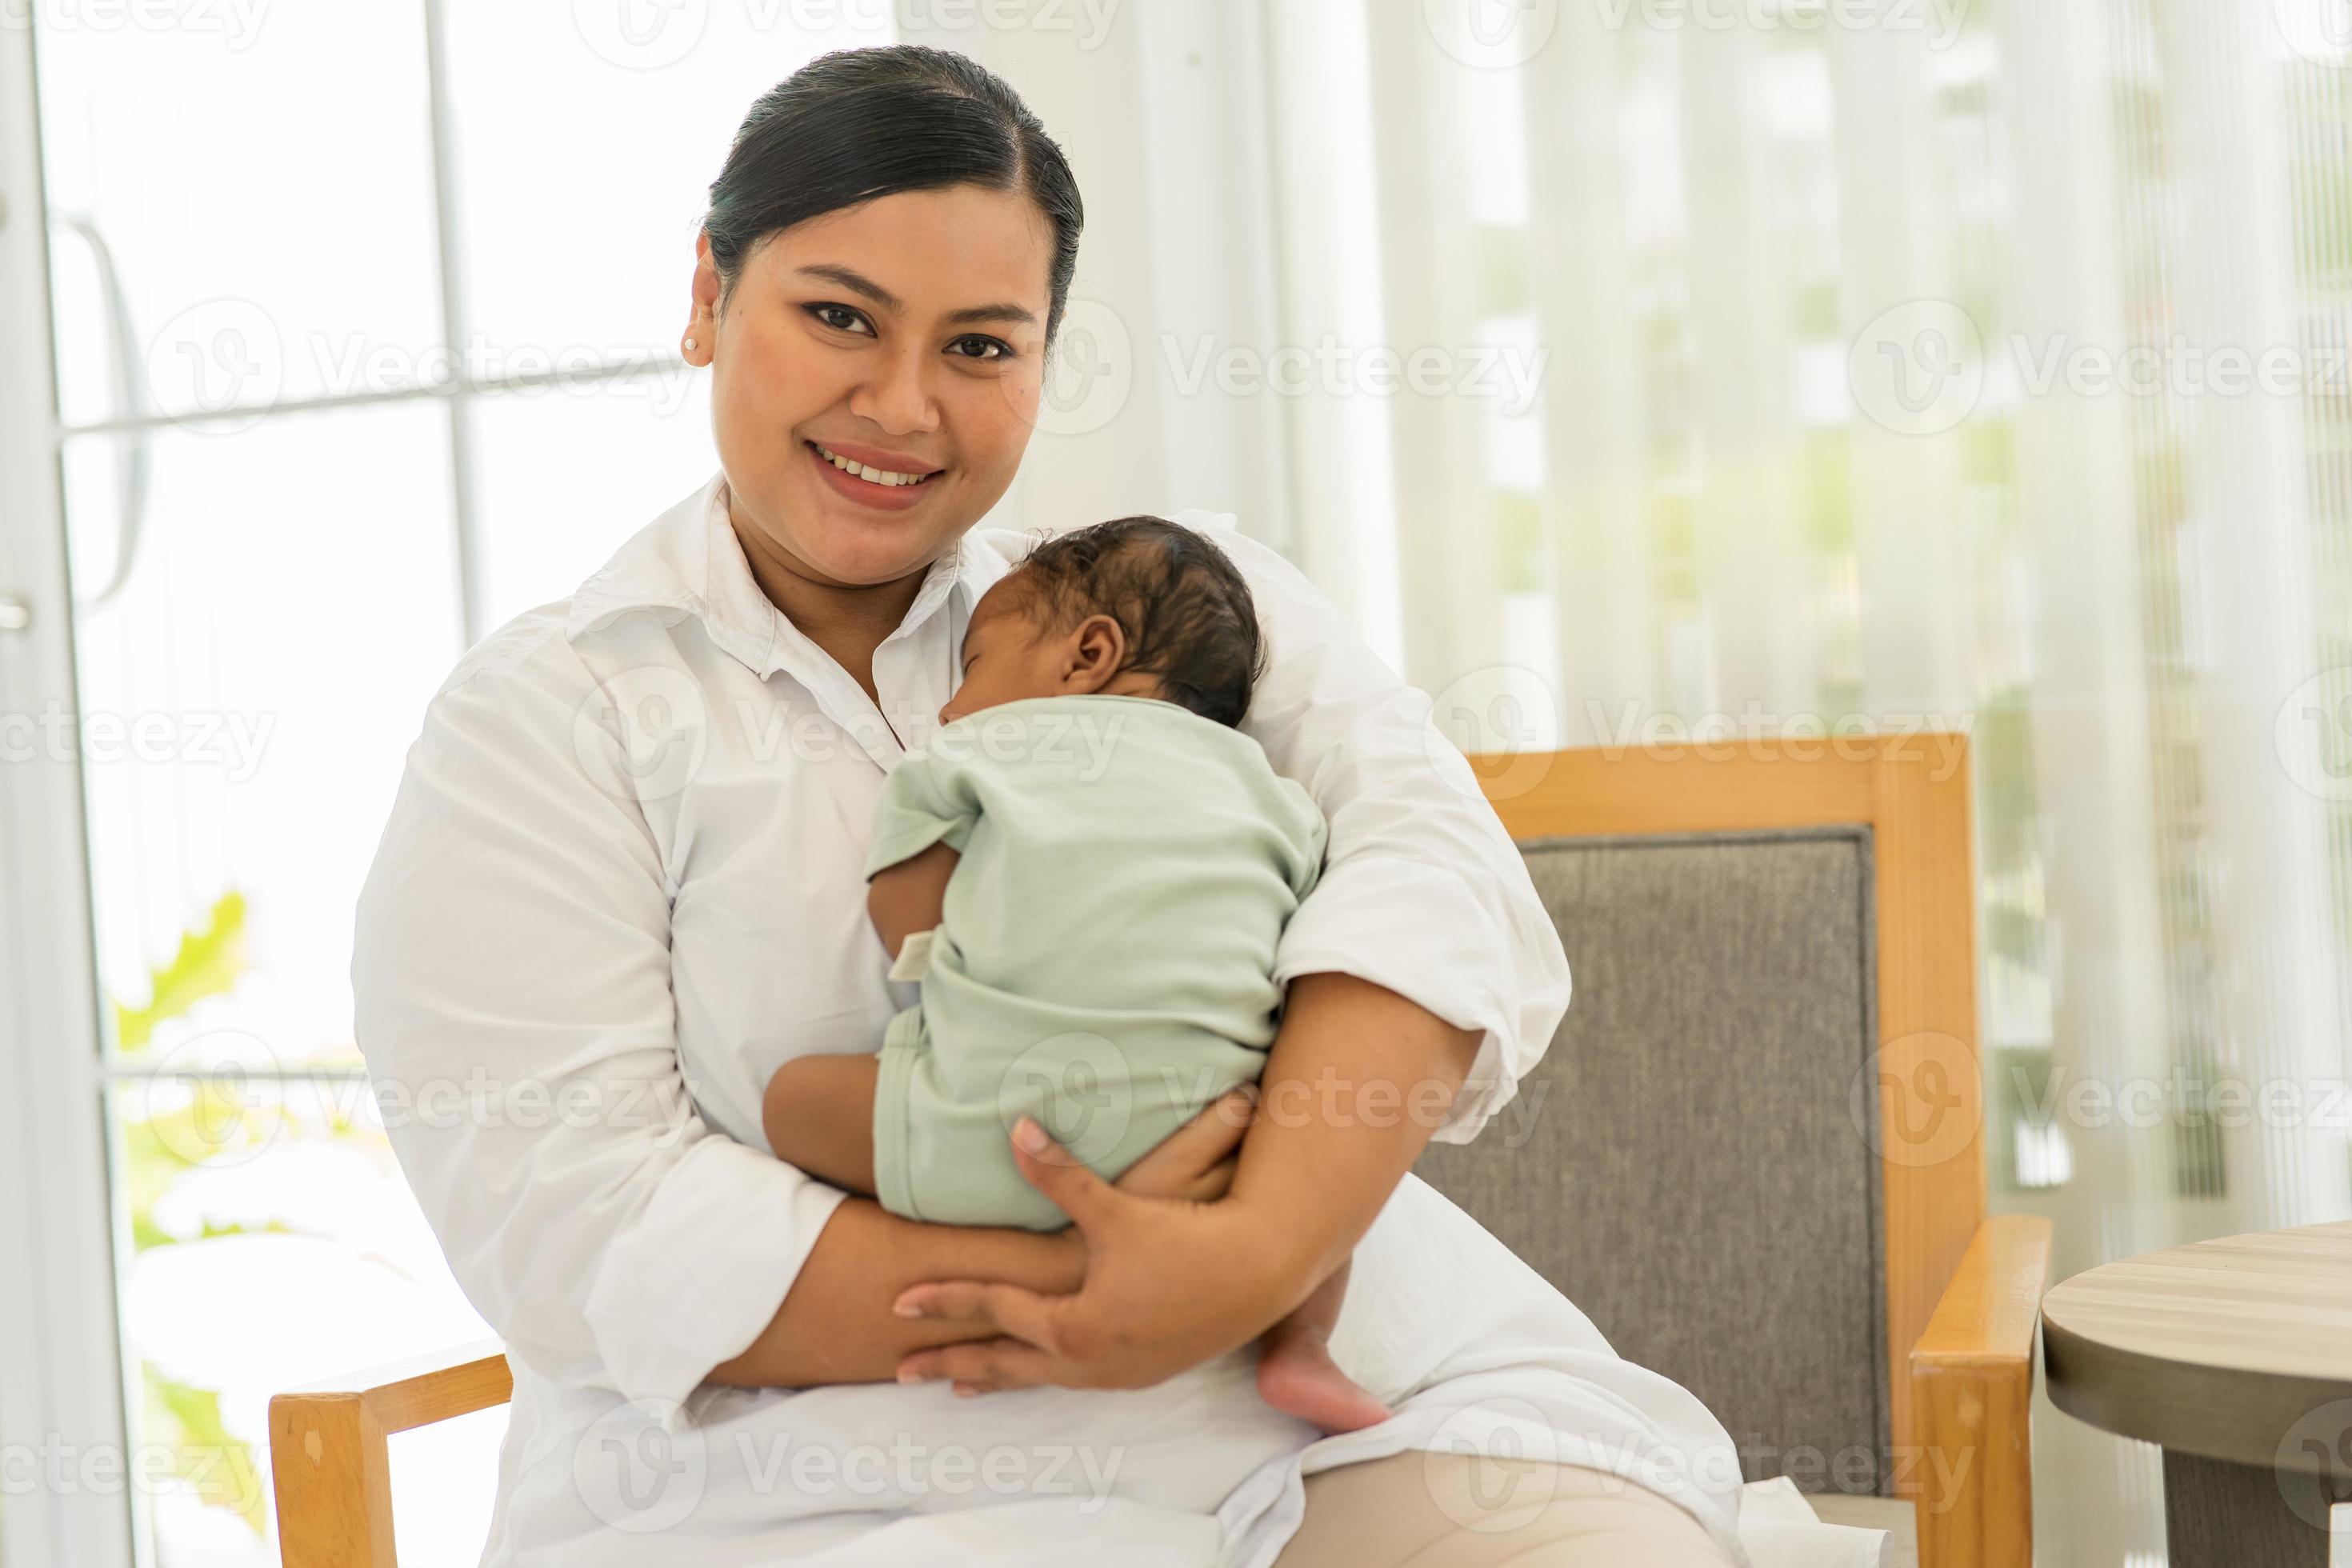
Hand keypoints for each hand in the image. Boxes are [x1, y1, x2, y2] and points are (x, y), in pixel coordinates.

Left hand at [891, 1091, 1306, 1397]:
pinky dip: (1043, 1378)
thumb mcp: (1117, 1209)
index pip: (994, 1309)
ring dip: (998, 1378)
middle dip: (951, 1361)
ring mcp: (1118, 1373)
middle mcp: (1089, 1361)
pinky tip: (1045, 1372)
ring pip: (1041, 1381)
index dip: (944, 1300)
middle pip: (1004, 1364)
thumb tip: (1016, 1129)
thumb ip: (1061, 1174)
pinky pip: (1076, 1381)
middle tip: (901, 1370)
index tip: (897, 1301)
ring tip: (962, 1383)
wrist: (1262, 1274)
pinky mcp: (1146, 1371)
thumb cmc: (1188, 1239)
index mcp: (1073, 1326)